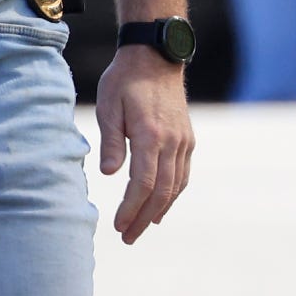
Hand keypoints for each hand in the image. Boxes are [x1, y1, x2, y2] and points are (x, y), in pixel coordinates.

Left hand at [95, 49, 195, 243]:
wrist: (155, 57)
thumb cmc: (124, 80)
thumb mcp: (108, 107)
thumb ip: (110, 142)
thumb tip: (108, 174)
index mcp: (150, 135)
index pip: (143, 183)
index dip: (131, 208)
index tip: (118, 225)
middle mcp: (172, 141)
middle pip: (161, 191)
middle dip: (143, 218)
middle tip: (127, 237)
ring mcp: (183, 141)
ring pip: (176, 186)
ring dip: (159, 210)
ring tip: (141, 228)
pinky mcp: (187, 139)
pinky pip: (183, 174)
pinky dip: (172, 194)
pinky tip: (160, 206)